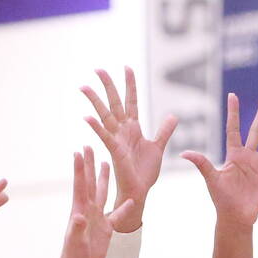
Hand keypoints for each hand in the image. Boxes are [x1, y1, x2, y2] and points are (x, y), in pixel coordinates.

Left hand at [48, 146, 134, 257]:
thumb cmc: (74, 256)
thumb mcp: (76, 242)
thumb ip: (77, 228)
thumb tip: (80, 216)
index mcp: (80, 210)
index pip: (80, 185)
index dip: (80, 168)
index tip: (78, 151)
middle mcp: (88, 210)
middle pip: (90, 182)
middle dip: (89, 165)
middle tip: (88, 146)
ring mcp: (97, 218)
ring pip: (102, 193)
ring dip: (104, 178)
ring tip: (106, 162)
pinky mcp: (106, 228)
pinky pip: (117, 215)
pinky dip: (125, 207)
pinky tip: (132, 199)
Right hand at [82, 66, 176, 231]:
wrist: (140, 190)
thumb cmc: (145, 171)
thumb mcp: (158, 146)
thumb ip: (164, 131)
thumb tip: (173, 116)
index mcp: (133, 128)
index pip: (131, 101)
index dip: (130, 85)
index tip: (127, 68)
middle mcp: (123, 131)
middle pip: (114, 103)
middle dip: (108, 86)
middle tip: (98, 69)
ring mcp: (117, 140)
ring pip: (105, 116)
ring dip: (95, 101)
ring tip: (84, 87)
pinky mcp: (115, 151)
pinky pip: (105, 137)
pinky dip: (96, 128)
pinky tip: (87, 118)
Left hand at [183, 93, 257, 227]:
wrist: (235, 216)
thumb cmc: (221, 199)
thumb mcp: (212, 179)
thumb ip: (202, 164)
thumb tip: (184, 153)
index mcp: (234, 155)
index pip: (234, 129)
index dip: (233, 112)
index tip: (232, 95)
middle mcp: (248, 157)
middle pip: (255, 131)